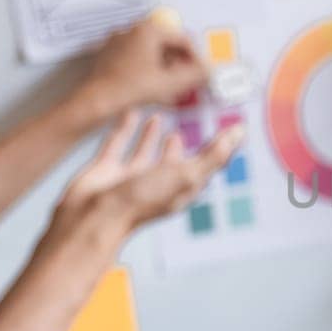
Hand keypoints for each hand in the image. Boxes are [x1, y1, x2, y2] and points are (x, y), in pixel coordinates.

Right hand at [48, 111, 240, 248]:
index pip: (207, 165)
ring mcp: (131, 177)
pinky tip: (131, 113)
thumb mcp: (187, 175)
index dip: (220, 148)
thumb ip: (212, 155)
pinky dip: (125, 129)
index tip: (231, 129)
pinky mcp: (107, 169)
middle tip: (195, 122)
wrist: (92, 217)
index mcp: (182, 188)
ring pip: (146, 152)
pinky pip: (118, 143)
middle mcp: (158, 184)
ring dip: (154, 136)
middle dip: (186, 146)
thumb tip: (239, 134)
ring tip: (162, 116)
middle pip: (177, 160)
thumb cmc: (140, 201)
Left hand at [78, 19, 210, 120]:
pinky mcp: (109, 56)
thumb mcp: (171, 83)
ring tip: (173, 88)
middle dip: (181, 63)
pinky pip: (137, 60)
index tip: (201, 73)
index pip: (183, 39)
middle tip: (189, 81)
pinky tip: (153, 89)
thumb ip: (195, 75)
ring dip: (166, 68)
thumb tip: (210, 70)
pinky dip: (149, 71)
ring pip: (152, 53)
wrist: (95, 103)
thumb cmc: (130, 90)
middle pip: (167, 44)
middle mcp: (132, 31)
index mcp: (148, 30)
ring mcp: (118, 42)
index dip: (197, 58)